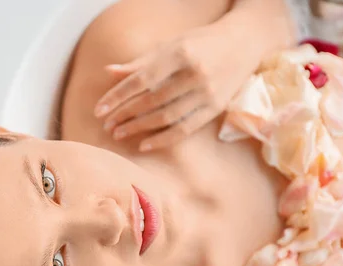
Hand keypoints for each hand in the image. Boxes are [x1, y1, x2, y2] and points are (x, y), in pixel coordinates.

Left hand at [94, 21, 260, 151]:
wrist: (244, 42)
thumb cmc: (201, 42)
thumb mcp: (171, 44)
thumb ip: (140, 62)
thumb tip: (109, 72)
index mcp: (180, 53)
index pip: (141, 80)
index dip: (117, 96)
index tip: (99, 109)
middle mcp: (194, 74)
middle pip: (151, 101)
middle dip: (125, 115)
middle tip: (106, 125)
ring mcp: (207, 93)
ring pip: (165, 117)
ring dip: (138, 128)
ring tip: (119, 134)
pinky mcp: (215, 109)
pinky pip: (184, 129)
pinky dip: (162, 139)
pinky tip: (144, 145)